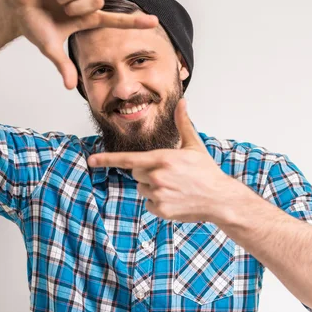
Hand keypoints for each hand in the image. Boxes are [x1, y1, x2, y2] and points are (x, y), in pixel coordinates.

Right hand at [4, 0, 158, 89]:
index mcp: (87, 20)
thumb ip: (64, 66)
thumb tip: (70, 87)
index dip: (135, 22)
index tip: (154, 22)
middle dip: (78, 7)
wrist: (17, 10)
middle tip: (63, 11)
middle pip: (97, 0)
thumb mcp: (50, 48)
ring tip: (54, 0)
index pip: (116, 21)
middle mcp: (86, 2)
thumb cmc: (35, 28)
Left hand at [88, 99, 243, 222]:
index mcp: (162, 159)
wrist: (219, 198)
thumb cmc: (206, 171)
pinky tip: (175, 198)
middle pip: (135, 173)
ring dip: (153, 187)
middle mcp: (157, 176)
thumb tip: (182, 102)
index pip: (128, 159)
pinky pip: (149, 203)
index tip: (92, 160)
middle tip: (169, 174)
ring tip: (174, 186)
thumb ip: (183, 123)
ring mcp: (159, 194)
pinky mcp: (161, 209)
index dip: (108, 160)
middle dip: (146, 172)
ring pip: (142, 188)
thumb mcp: (194, 145)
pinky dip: (158, 202)